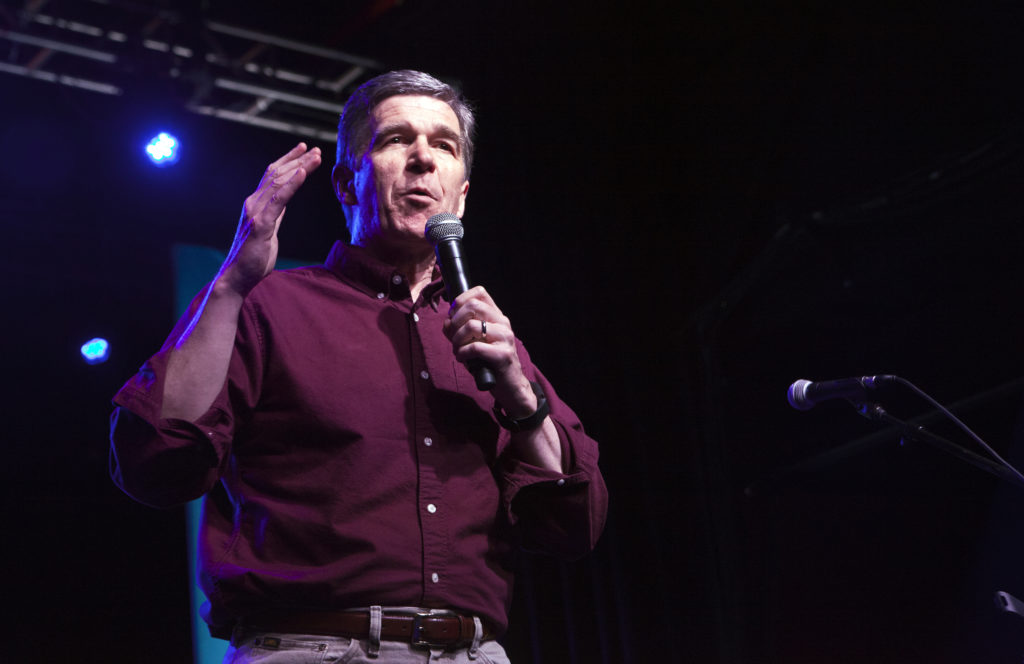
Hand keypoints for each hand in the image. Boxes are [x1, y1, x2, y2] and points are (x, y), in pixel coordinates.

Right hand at [220, 143, 321, 295]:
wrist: (237, 277)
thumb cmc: (253, 256)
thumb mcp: (269, 229)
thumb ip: (275, 213)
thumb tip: (284, 201)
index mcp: (256, 203)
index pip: (273, 176)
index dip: (288, 161)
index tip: (305, 150)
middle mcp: (253, 202)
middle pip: (277, 174)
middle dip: (298, 160)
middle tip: (315, 149)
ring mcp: (256, 212)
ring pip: (279, 182)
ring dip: (299, 167)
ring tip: (315, 156)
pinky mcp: (261, 224)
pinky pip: (279, 200)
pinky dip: (292, 185)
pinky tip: (302, 173)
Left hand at [444, 286, 536, 415]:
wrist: (510, 386)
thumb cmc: (490, 363)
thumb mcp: (473, 342)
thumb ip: (459, 330)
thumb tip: (446, 322)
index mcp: (497, 316)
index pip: (480, 292)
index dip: (460, 300)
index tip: (453, 316)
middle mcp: (503, 323)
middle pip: (473, 306)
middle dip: (455, 321)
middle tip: (453, 336)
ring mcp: (505, 338)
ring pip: (471, 326)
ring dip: (457, 339)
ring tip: (457, 350)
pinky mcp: (503, 354)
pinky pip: (474, 347)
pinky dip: (462, 353)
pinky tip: (463, 359)